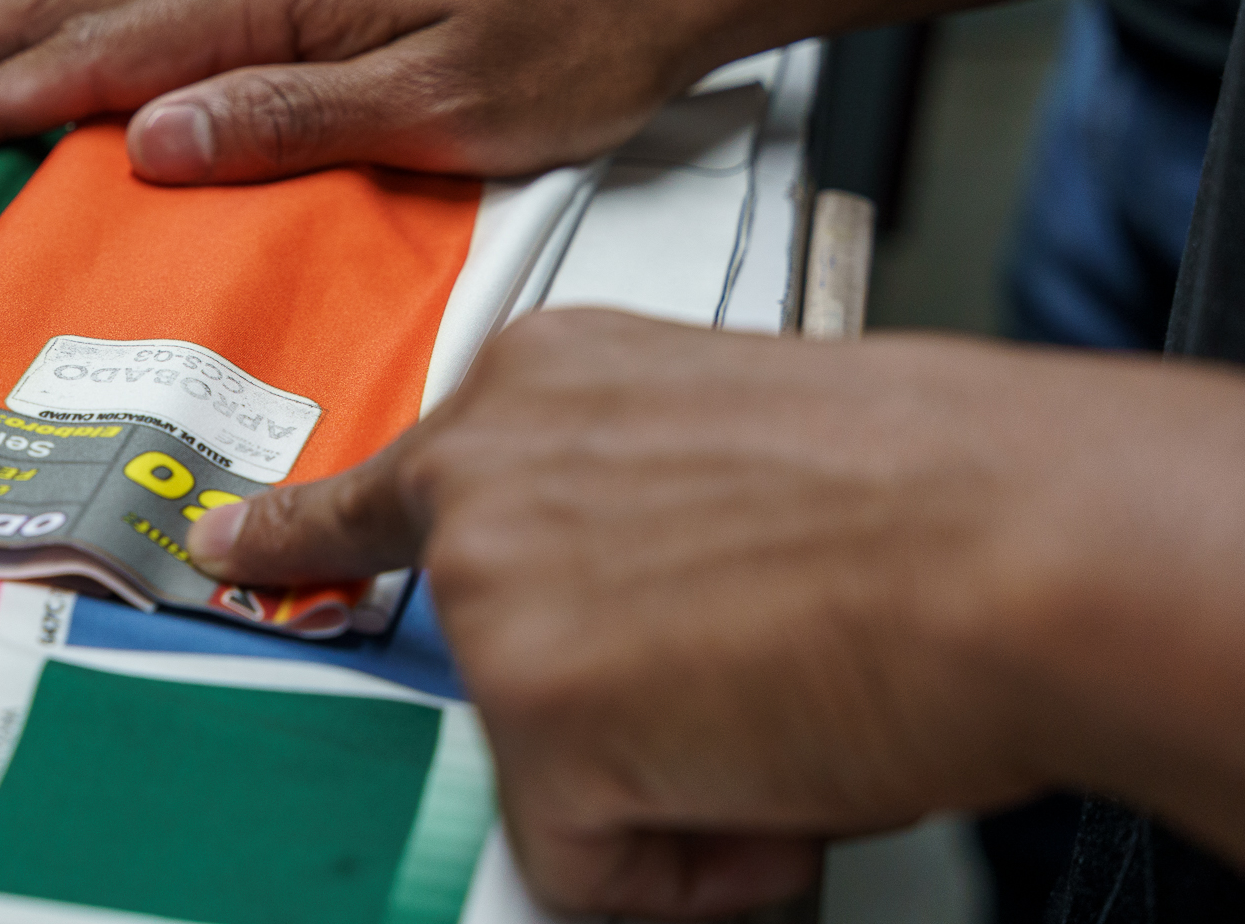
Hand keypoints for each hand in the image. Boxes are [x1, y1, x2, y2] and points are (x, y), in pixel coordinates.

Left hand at [185, 310, 1244, 916]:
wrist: (1013, 532)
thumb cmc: (927, 478)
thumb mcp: (717, 430)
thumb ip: (616, 500)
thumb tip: (622, 617)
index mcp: (536, 387)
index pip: (381, 482)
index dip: (298, 533)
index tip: (231, 545)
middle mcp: (484, 477)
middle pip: (489, 651)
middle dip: (596, 688)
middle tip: (721, 661)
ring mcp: (492, 599)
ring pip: (554, 760)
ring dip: (673, 764)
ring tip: (786, 688)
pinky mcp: (531, 719)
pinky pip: (597, 859)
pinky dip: (696, 854)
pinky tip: (775, 761)